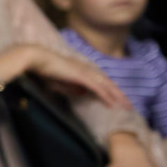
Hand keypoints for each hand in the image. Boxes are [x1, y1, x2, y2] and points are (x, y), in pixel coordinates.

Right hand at [0, 43, 127, 112]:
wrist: (36, 59)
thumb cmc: (44, 70)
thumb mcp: (60, 82)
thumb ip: (72, 88)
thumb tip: (83, 93)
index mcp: (83, 70)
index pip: (101, 81)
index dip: (111, 91)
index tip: (119, 100)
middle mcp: (87, 69)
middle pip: (108, 83)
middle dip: (120, 95)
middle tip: (129, 106)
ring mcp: (85, 72)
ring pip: (107, 86)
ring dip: (118, 97)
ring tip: (126, 107)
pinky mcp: (81, 76)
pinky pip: (98, 88)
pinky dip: (106, 96)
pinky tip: (113, 104)